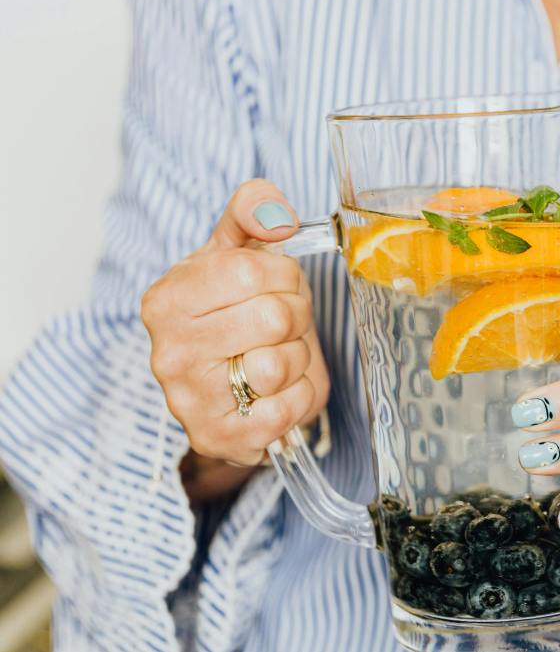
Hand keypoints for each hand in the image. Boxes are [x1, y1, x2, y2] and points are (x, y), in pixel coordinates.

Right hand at [142, 180, 329, 469]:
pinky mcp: (218, 439)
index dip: (285, 276)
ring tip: (279, 354)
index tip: (278, 285)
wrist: (229, 384)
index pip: (253, 271)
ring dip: (297, 357)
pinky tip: (281, 390)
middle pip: (273, 318)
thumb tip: (276, 213)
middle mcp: (168, 352)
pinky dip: (300, 397)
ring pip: (280, 366)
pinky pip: (288, 411)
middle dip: (296, 316)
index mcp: (167, 299)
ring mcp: (188, 401)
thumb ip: (253, 213)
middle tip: (284, 323)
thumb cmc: (235, 312)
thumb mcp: (238, 253)